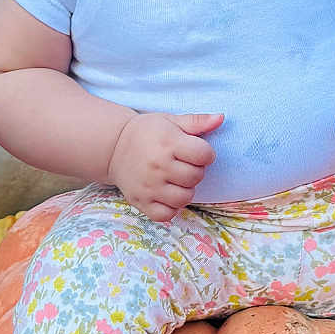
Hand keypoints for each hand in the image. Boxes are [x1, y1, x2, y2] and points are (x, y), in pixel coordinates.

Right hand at [107, 112, 223, 221]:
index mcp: (168, 143)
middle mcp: (158, 166)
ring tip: (177, 180)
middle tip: (184, 165)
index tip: (196, 151)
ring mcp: (148, 186)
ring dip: (186, 190)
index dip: (206, 153)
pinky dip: (171, 208)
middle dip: (196, 171)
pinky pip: (166, 215)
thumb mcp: (171, 120)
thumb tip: (221, 118)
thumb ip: (197, 121)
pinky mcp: (140, 201)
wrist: (114, 146)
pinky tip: (168, 194)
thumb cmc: (148, 132)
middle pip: (196, 177)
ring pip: (184, 198)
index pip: (204, 155)